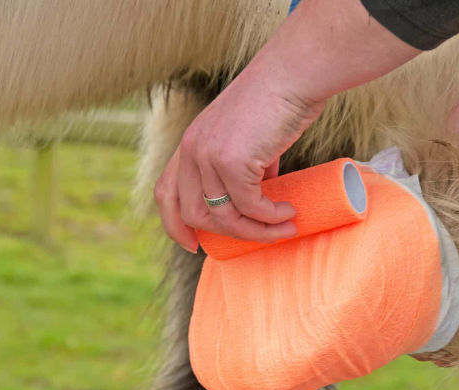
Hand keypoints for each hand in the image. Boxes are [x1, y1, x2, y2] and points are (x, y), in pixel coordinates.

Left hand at [154, 0, 419, 251]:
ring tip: (284, 229)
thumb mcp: (248, 136)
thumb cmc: (277, 101)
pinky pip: (249, 206)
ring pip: (224, 216)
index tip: (193, 245)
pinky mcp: (232, 161)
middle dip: (229, 235)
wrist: (292, 76)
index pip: (166, 193)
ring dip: (257, 231)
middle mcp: (191, 150)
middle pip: (194, 214)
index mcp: (190, 143)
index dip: (174, 225)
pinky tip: (288, 213)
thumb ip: (246, 164)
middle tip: (262, 236)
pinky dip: (271, 217)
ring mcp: (208, 156)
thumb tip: (261, 191)